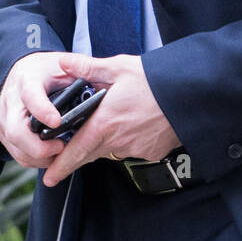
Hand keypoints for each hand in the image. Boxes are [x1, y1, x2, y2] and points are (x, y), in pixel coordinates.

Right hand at [0, 51, 73, 169]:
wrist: (24, 71)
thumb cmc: (47, 71)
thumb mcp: (64, 66)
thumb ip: (79, 77)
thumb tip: (98, 94)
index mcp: (27, 80)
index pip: (30, 96)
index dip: (42, 111)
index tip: (57, 122)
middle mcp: (10, 100)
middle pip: (16, 131)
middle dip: (39, 147)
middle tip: (62, 147)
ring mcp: (3, 119)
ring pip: (17, 148)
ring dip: (40, 157)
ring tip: (61, 152)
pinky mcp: (3, 133)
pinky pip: (17, 154)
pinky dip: (35, 159)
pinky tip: (52, 154)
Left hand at [40, 51, 181, 186]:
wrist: (193, 94)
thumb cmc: (156, 79)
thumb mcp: (119, 68)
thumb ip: (88, 68)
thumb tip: (62, 62)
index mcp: (104, 121)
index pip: (75, 151)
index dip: (60, 167)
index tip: (48, 178)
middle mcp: (118, 140)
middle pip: (90, 155)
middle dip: (76, 158)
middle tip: (65, 159)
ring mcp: (135, 148)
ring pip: (110, 151)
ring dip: (103, 143)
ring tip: (109, 125)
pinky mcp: (151, 151)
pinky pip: (131, 149)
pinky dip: (127, 141)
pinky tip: (134, 125)